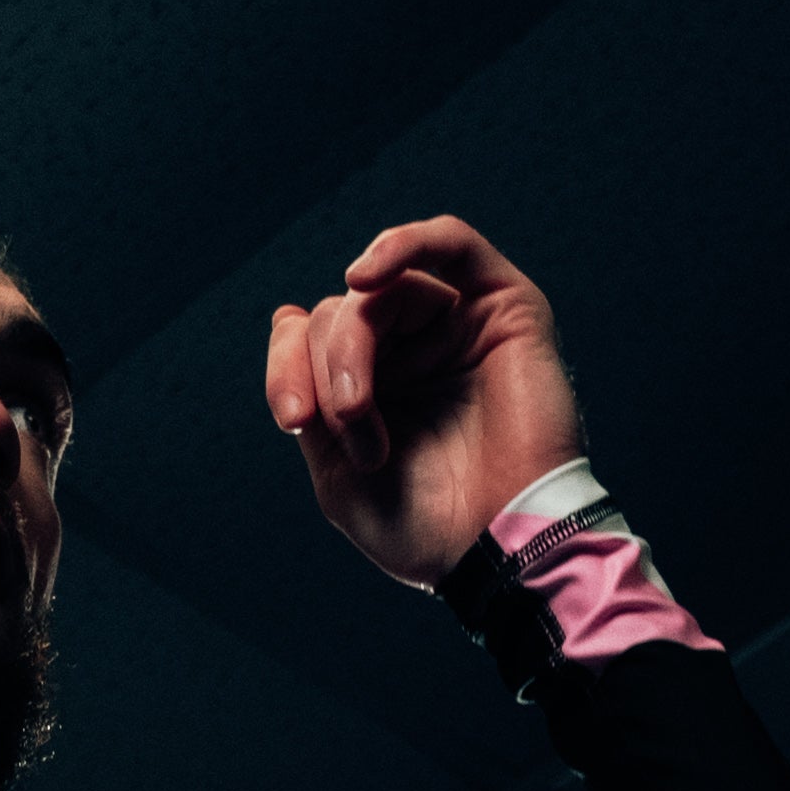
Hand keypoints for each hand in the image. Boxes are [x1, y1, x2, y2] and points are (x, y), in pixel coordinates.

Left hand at [265, 216, 585, 586]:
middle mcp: (414, 352)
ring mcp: (457, 327)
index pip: (308, 336)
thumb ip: (311, 402)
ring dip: (352, 347)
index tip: (294, 419)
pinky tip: (363, 278)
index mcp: (376, 389)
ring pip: (379, 290)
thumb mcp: (338, 475)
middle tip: (357, 439)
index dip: (285, 364)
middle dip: (328, 373)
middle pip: (338, 314)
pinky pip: (449, 242)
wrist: (499, 548)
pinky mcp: (504, 307)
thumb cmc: (429, 529)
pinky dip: (402, 244)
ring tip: (358, 411)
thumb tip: (288, 316)